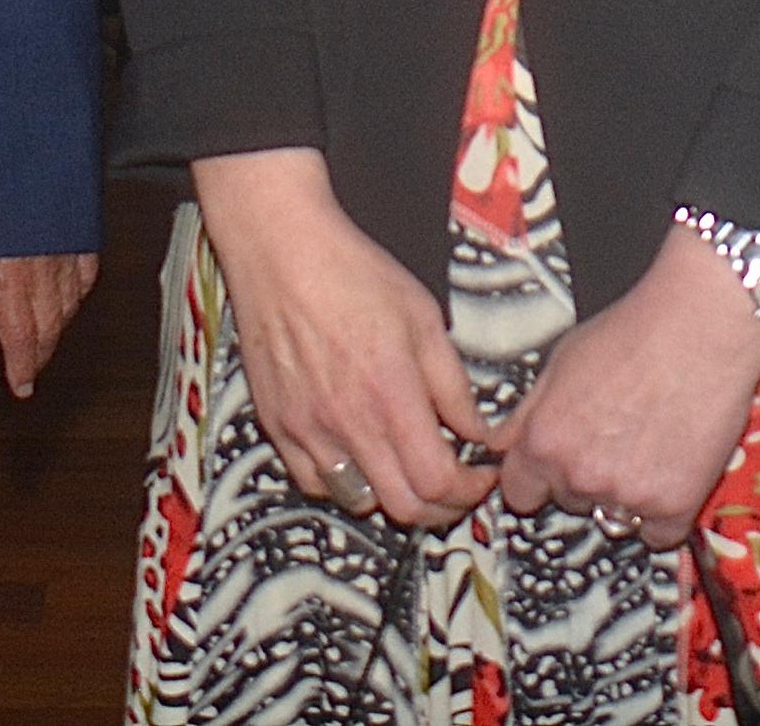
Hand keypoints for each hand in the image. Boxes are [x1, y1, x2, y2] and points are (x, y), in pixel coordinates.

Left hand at [0, 251, 100, 397]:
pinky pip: (87, 279)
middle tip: (30, 369)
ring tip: (43, 338)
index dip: (22, 368)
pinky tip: (67, 300)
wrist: (23, 149)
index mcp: (11, 277)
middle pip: (48, 330)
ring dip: (56, 327)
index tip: (21, 387)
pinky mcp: (83, 240)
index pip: (20, 338)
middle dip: (40, 355)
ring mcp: (67, 256)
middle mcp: (44, 272)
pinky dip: (77, 296)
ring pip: (70, 308)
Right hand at [192, 148, 494, 527]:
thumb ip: (453, 385)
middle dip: (441, 506)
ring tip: (408, 469)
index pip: (439, 481)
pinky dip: (345, 483)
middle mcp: (349, 424)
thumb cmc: (354, 274)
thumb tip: (476, 434)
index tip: (482, 476)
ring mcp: (308, 430)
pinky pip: (314, 483)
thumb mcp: (424, 318)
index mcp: (392, 395)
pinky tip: (360, 454)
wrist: (281, 253)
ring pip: (359, 502)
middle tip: (456, 484)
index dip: (470, 490)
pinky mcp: (278, 426)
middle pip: (403, 507)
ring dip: (393, 497)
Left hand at [493, 222, 759, 549]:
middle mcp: (578, 475)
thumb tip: (498, 445)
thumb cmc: (632, 332)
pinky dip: (665, 511)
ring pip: (614, 517)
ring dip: (625, 494)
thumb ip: (525, 413)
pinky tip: (674, 468)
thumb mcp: (560, 361)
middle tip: (619, 435)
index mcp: (543, 442)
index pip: (519, 494)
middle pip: (570, 501)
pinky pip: (659, 532)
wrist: (702, 326)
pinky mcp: (674, 506)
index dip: (537, 478)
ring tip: (650, 444)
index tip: (556, 466)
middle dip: (587, 477)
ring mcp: (626, 495)